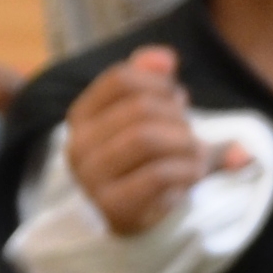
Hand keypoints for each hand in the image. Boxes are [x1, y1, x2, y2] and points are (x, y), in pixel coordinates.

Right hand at [62, 48, 229, 237]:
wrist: (130, 214)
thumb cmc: (142, 157)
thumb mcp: (146, 113)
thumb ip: (153, 78)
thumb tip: (164, 58)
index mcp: (81, 116)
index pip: (122, 79)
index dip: (160, 83)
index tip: (176, 98)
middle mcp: (78, 145)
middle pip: (140, 108)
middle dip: (178, 116)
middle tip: (188, 131)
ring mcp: (91, 178)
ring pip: (147, 138)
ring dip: (185, 142)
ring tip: (194, 152)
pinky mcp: (113, 206)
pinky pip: (159, 174)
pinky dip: (188, 169)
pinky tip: (193, 173)